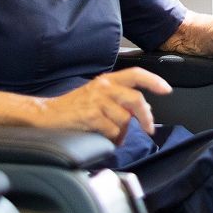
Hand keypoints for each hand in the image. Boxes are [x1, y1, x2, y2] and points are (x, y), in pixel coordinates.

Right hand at [41, 67, 171, 142]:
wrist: (46, 115)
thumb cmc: (73, 107)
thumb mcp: (97, 96)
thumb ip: (119, 99)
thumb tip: (142, 112)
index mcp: (107, 80)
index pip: (136, 74)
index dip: (154, 81)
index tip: (167, 89)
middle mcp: (103, 88)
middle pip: (136, 100)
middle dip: (146, 117)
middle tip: (149, 128)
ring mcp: (97, 102)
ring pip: (124, 119)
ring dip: (122, 132)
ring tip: (112, 135)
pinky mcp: (91, 117)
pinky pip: (112, 131)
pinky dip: (111, 138)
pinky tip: (102, 136)